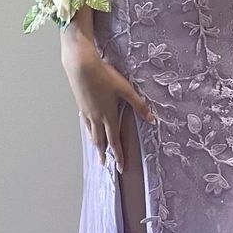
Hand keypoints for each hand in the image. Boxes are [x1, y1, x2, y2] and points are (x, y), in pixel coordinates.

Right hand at [62, 48, 156, 171]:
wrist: (81, 66)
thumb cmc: (104, 76)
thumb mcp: (125, 89)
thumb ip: (138, 105)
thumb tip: (151, 118)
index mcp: (108, 116)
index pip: (115, 141)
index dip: (118, 154)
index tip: (120, 166)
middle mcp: (96, 117)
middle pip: (100, 140)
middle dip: (103, 154)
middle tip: (104, 164)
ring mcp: (86, 112)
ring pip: (91, 132)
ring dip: (95, 143)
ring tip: (96, 150)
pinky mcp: (80, 104)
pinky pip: (85, 121)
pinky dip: (88, 129)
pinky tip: (88, 126)